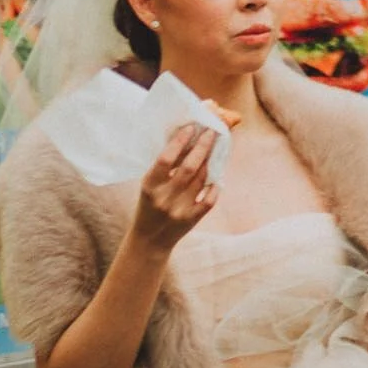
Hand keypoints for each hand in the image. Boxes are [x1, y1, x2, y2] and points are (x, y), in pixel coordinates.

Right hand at [131, 123, 217, 253]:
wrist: (149, 241)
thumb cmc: (149, 205)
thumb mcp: (150, 185)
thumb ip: (164, 166)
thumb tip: (186, 137)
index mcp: (149, 186)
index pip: (166, 159)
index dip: (179, 142)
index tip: (191, 127)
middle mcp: (164, 198)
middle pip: (189, 168)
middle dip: (202, 147)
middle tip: (212, 131)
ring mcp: (179, 210)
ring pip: (201, 180)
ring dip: (211, 161)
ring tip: (217, 146)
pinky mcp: (191, 220)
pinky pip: (209, 200)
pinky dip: (215, 186)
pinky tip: (218, 174)